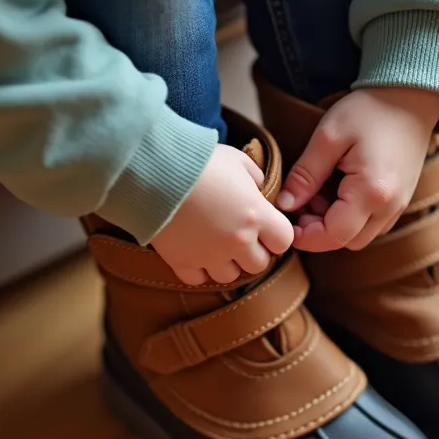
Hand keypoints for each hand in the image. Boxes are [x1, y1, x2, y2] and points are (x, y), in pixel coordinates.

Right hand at [151, 145, 293, 284]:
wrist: (154, 170)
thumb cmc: (199, 160)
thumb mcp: (237, 159)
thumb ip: (256, 177)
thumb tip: (259, 190)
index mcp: (256, 215)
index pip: (284, 241)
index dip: (276, 234)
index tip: (266, 226)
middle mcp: (237, 242)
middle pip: (259, 264)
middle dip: (253, 251)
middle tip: (240, 235)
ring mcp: (209, 256)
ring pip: (230, 276)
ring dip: (227, 263)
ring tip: (216, 244)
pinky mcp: (182, 262)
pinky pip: (198, 279)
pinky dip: (199, 269)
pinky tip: (195, 251)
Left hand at [277, 87, 438, 251]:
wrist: (412, 96)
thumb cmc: (370, 110)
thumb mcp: (329, 137)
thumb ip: (305, 174)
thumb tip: (285, 204)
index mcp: (371, 192)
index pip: (333, 236)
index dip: (306, 237)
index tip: (286, 220)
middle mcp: (390, 206)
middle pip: (348, 241)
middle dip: (319, 231)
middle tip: (301, 203)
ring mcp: (399, 205)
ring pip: (361, 236)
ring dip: (336, 225)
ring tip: (319, 193)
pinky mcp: (401, 199)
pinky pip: (373, 223)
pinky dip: (352, 218)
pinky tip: (338, 191)